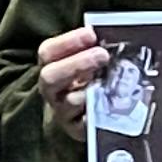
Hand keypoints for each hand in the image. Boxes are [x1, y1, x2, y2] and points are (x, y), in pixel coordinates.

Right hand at [33, 24, 112, 139]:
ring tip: (112, 81)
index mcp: (53, 66)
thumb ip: (94, 48)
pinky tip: (113, 104)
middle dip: (76, 64)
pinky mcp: (76, 129)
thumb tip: (109, 32)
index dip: (67, 42)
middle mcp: (52, 90)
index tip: (91, 34)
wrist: (98, 115)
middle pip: (50, 77)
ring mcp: (62, 111)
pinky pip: (85, 123)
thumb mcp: (92, 62)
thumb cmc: (96, 80)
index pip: (48, 52)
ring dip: (90, 90)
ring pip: (68, 101)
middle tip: (103, 55)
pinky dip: (98, 112)